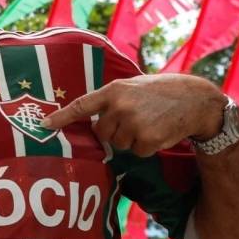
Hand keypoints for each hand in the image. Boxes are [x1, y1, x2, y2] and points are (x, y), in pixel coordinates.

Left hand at [41, 73, 227, 156]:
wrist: (195, 99)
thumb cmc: (160, 91)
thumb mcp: (132, 86)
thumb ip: (111, 99)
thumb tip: (92, 120)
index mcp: (113, 91)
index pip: (81, 105)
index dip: (62, 117)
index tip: (44, 125)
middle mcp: (119, 107)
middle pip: (102, 133)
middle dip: (115, 131)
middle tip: (135, 120)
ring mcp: (133, 124)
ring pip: (120, 144)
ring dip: (133, 139)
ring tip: (150, 123)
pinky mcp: (147, 139)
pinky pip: (137, 152)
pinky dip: (147, 147)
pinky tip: (159, 132)